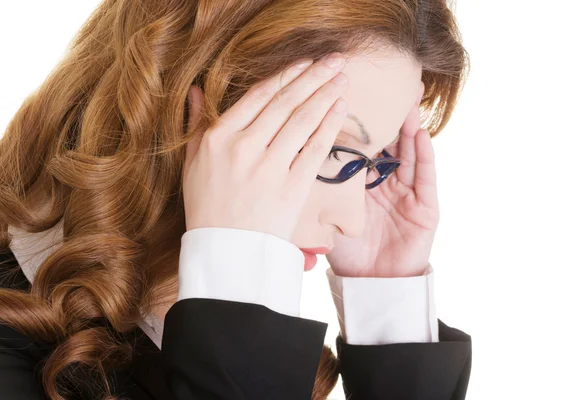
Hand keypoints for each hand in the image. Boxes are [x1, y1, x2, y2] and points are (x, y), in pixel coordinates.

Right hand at [183, 53, 349, 241]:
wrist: (227, 251)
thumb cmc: (208, 206)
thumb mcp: (192, 163)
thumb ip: (196, 124)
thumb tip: (198, 90)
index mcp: (218, 138)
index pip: (258, 97)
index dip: (285, 76)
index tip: (304, 62)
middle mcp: (244, 147)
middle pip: (285, 103)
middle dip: (313, 77)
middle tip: (335, 60)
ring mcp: (268, 167)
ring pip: (302, 121)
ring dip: (325, 95)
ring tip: (341, 79)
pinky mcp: (291, 186)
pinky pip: (314, 149)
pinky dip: (329, 126)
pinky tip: (340, 109)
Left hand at [326, 90, 439, 277]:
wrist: (371, 284)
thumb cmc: (348, 253)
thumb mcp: (328, 216)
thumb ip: (316, 189)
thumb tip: (283, 163)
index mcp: (363, 183)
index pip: (360, 145)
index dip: (357, 122)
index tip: (347, 94)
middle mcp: (386, 182)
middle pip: (387, 142)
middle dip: (387, 114)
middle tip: (386, 85)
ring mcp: (408, 193)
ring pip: (409, 152)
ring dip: (409, 126)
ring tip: (408, 98)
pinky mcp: (427, 208)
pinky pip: (426, 177)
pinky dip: (424, 156)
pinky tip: (420, 134)